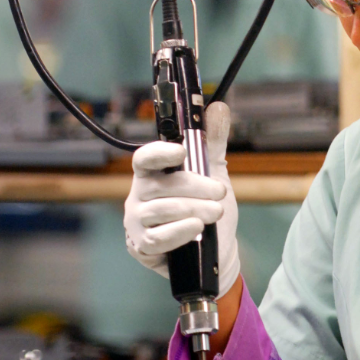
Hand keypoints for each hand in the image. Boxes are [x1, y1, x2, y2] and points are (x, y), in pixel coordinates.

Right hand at [124, 102, 240, 297]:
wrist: (216, 250)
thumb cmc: (208, 208)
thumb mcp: (215, 173)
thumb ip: (213, 143)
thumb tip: (218, 108)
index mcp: (153, 173)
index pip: (145, 158)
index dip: (159, 153)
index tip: (182, 151)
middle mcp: (140, 195)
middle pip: (161, 186)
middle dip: (196, 187)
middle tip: (220, 192)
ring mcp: (138, 221)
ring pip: (161, 211)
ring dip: (194, 210)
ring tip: (216, 212)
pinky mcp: (143, 246)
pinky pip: (158, 238)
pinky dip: (180, 232)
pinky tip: (197, 229)